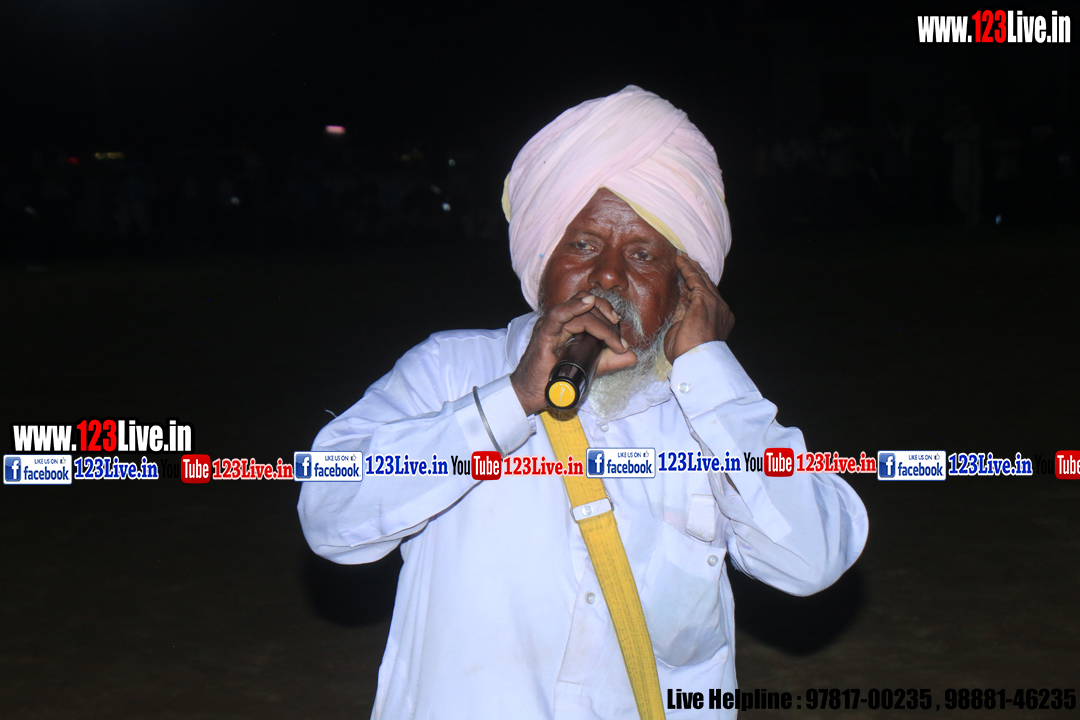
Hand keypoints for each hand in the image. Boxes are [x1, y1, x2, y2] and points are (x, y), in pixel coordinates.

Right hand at [511, 293, 635, 415]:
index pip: (589, 306)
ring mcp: (550, 325)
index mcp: (567, 324)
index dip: (607, 312)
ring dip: (600, 320)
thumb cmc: (554, 380)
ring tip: (612, 334)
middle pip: (586, 302)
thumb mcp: (589, 367)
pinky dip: (574, 307)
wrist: (533, 394)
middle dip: (607, 316)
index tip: (619, 333)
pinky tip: (587, 304)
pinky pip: (558, 314)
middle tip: (618, 340)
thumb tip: (633, 356)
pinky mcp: (544, 334)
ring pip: (578, 309)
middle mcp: (558, 321)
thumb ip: (609, 360)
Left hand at [663, 255, 734, 362]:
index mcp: (717, 321)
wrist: (696, 359)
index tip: (685, 282)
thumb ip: (683, 317)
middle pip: (706, 287)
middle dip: (696, 275)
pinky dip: (687, 268)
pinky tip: (679, 260)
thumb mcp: (683, 333)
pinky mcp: (705, 299)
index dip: (694, 290)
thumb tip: (679, 304)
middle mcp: (720, 310)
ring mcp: (715, 303)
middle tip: (686, 263)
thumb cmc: (688, 354)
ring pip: (702, 280)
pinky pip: (695, 279)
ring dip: (691, 268)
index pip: (705, 301)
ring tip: (682, 258)